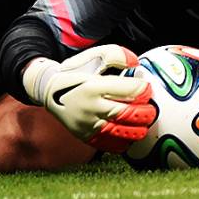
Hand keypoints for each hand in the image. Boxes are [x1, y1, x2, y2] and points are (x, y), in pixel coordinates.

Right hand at [22, 45, 157, 151]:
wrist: (48, 90)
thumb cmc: (77, 72)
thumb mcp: (94, 56)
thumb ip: (117, 55)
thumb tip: (135, 64)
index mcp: (94, 86)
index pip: (128, 90)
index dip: (144, 89)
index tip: (147, 88)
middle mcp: (90, 107)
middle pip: (127, 113)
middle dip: (145, 112)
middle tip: (151, 108)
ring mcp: (87, 123)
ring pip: (120, 131)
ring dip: (138, 129)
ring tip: (143, 122)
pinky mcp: (84, 135)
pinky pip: (108, 143)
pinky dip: (124, 141)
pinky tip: (130, 134)